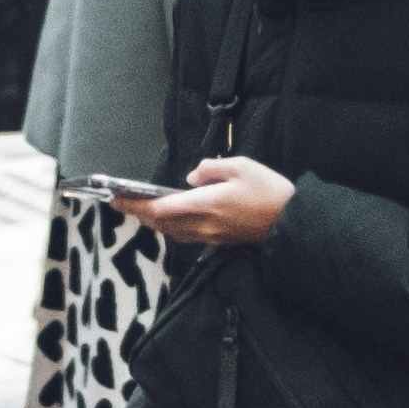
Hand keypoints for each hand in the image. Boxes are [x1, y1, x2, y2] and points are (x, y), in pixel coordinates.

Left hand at [117, 155, 293, 243]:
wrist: (291, 222)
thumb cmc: (268, 191)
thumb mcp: (241, 166)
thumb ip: (210, 169)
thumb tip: (191, 179)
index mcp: (205, 205)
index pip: (161, 208)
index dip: (136, 205)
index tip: (117, 198)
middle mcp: (203, 225)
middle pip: (161, 224)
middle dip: (139, 214)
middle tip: (120, 203)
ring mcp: (210, 236)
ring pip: (171, 232)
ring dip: (153, 222)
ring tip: (139, 210)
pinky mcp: (218, 241)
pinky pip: (185, 235)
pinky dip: (170, 227)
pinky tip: (168, 218)